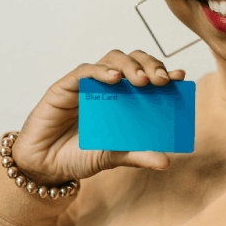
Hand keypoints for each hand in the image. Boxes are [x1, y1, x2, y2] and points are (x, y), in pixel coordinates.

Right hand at [11, 50, 186, 185]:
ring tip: (142, 81)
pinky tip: (114, 78)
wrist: (45, 166)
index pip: (147, 78)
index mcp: (123, 100)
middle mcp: (107, 87)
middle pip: (133, 61)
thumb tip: (166, 162)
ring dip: (130, 66)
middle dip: (150, 65)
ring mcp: (87, 84)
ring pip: (112, 59)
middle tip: (162, 80)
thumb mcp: (112, 157)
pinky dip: (101, 71)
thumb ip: (137, 155)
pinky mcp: (65, 86)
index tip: (181, 77)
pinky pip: (85, 71)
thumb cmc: (78, 156)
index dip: (164, 73)